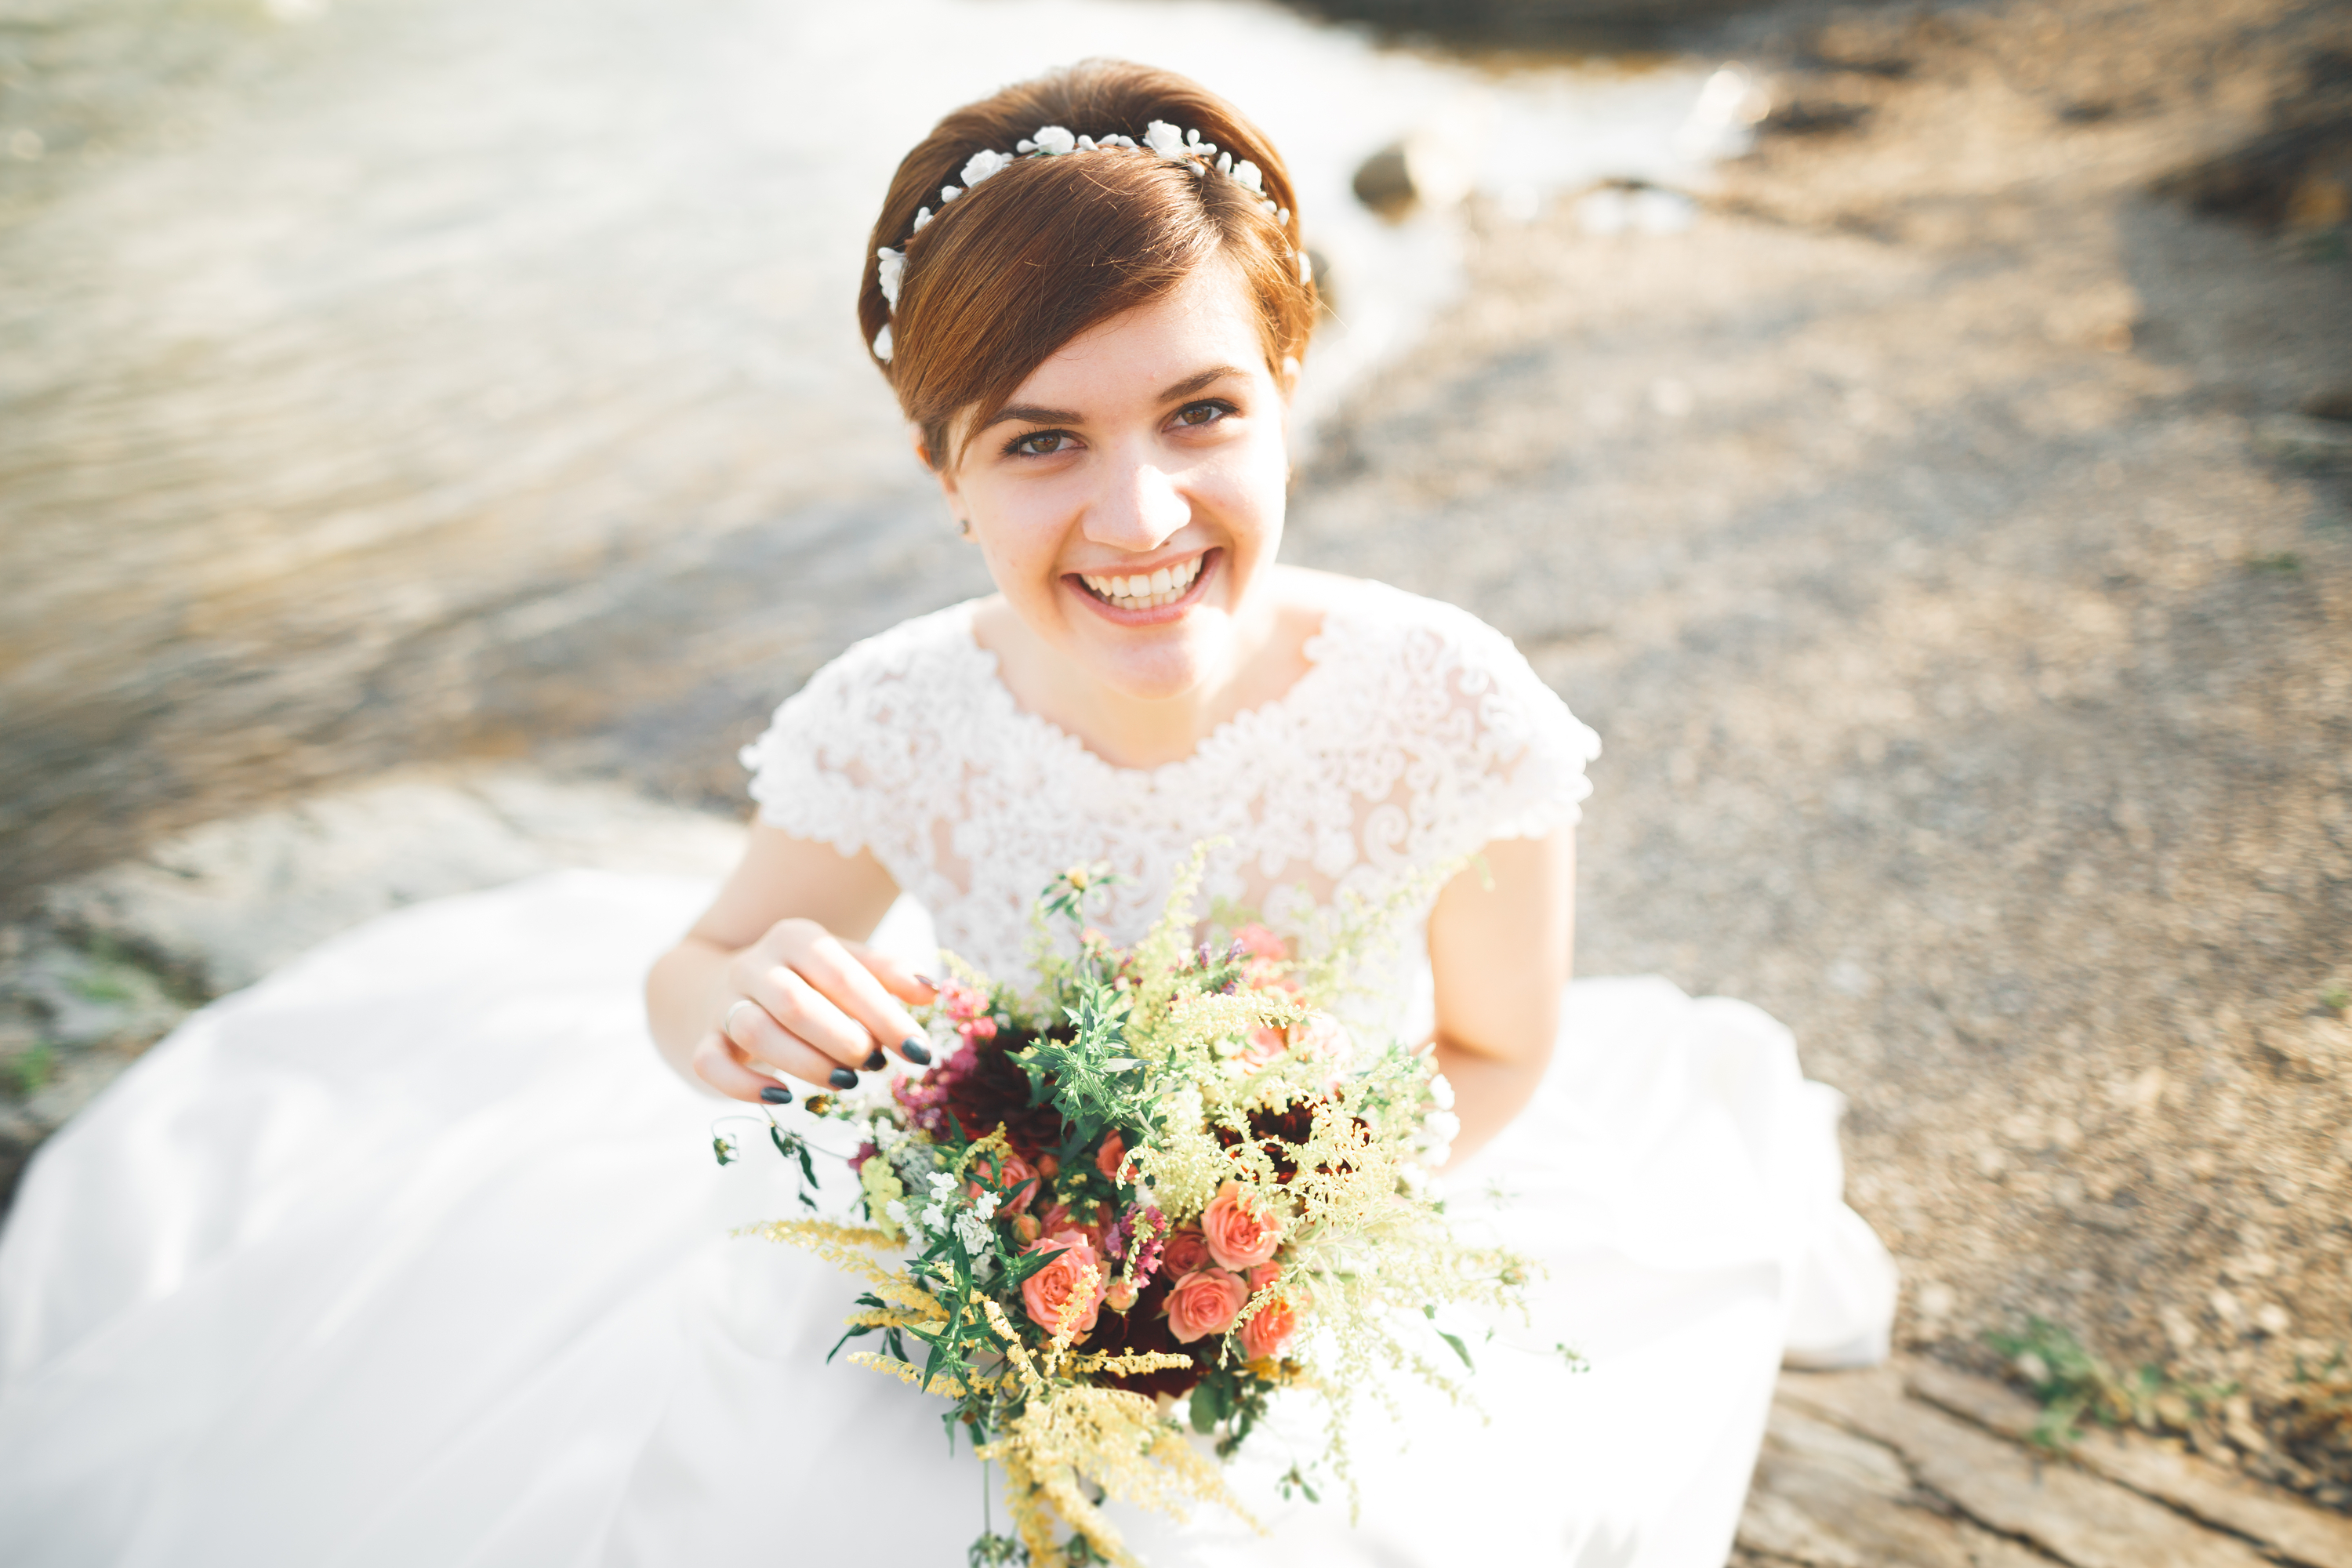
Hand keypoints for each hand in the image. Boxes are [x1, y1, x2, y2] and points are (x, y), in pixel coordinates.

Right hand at [692, 917, 937, 1103]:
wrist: (721, 985)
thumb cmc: (805, 981)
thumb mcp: (844, 966)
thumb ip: (886, 975)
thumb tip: (933, 991)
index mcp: (797, 938)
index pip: (844, 975)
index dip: (885, 1015)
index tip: (919, 1051)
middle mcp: (756, 965)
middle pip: (796, 1002)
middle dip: (842, 1038)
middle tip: (874, 1064)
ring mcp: (724, 1002)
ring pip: (755, 1030)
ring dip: (805, 1062)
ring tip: (845, 1081)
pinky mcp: (703, 1041)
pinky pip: (711, 1064)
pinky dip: (744, 1085)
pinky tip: (783, 1098)